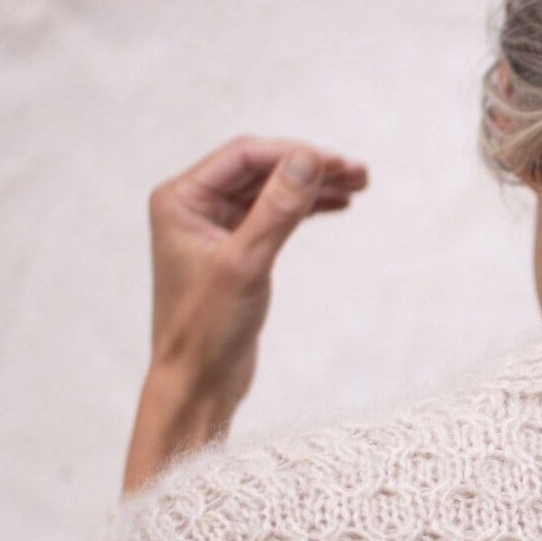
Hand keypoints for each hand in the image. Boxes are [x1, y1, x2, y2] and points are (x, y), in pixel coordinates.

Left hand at [122, 136, 367, 495]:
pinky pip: (273, 219)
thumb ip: (277, 209)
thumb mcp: (246, 263)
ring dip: (313, 188)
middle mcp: (194, 208)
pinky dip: (304, 212)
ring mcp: (214, 231)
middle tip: (360, 173)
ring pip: (271, 194)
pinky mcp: (234, 254)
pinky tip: (335, 207)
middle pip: (262, 171)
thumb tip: (308, 159)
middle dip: (310, 169)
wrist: (197, 385)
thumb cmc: (207, 329)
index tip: (340, 165)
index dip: (295, 155)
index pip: (246, 157)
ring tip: (358, 187)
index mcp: (181, 200)